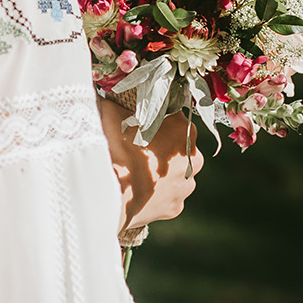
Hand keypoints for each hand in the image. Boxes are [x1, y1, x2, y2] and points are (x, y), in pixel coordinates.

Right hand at [99, 98, 203, 237]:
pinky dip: (155, 195)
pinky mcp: (176, 207)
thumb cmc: (113, 147)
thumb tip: (109, 95)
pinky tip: (138, 192)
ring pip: (176, 175)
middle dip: (162, 149)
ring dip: (161, 174)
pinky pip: (167, 197)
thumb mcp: (112, 113)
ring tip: (136, 174)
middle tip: (137, 151)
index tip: (140, 126)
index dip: (157, 121)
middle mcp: (194, 158)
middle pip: (178, 149)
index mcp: (185, 129)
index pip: (174, 119)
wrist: (108, 192)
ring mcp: (186, 185)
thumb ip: (118, 102)